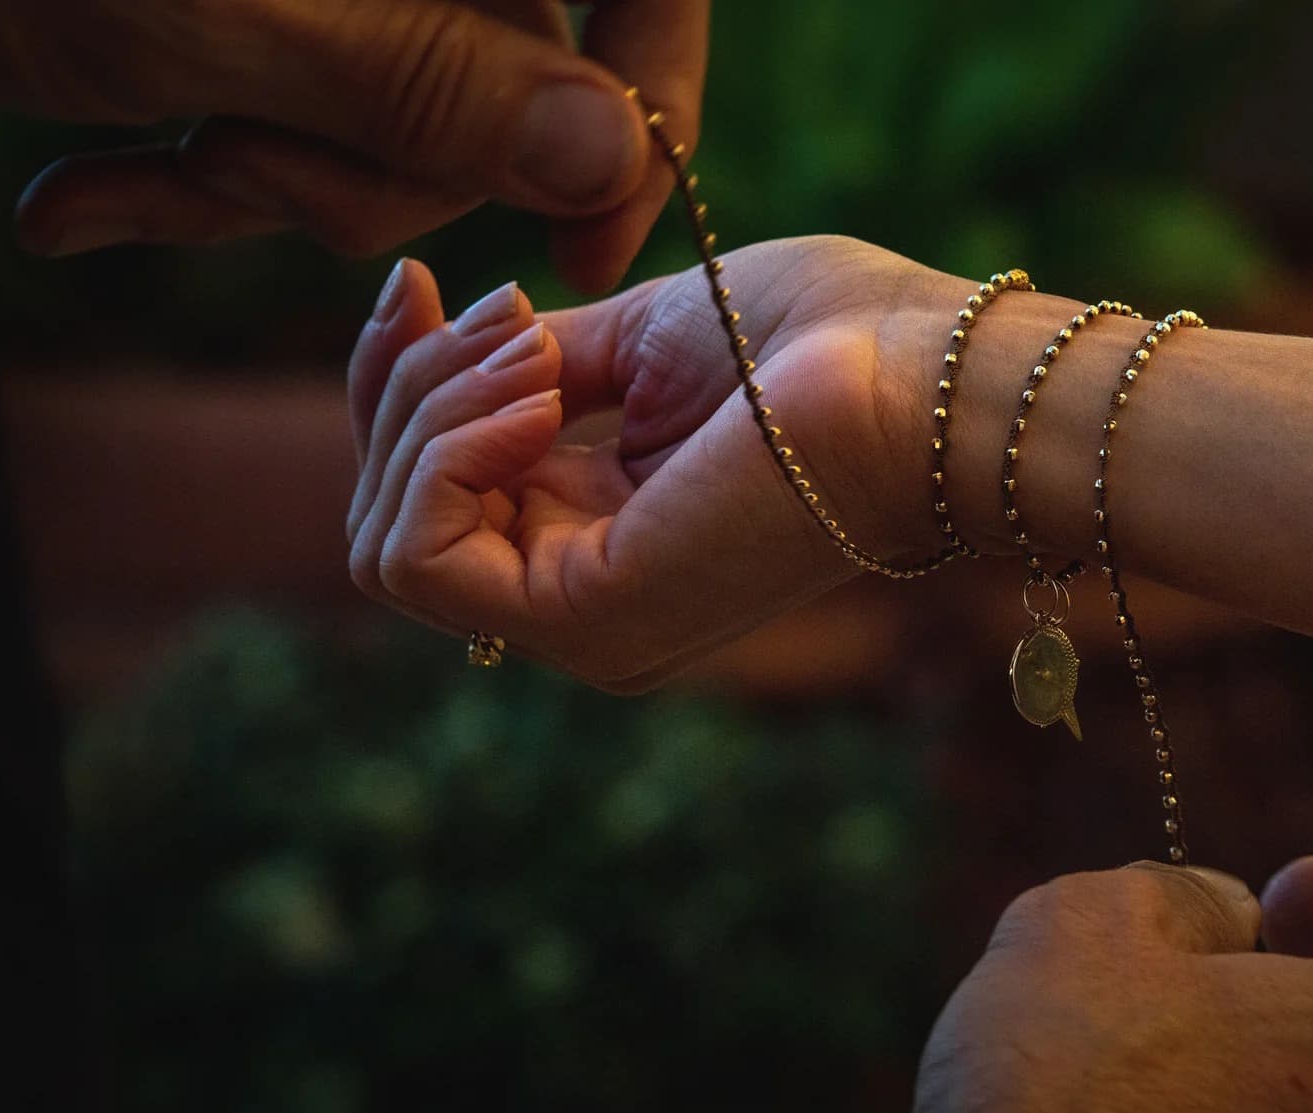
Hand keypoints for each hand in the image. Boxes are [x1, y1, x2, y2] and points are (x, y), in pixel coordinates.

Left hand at [4, 0, 705, 289]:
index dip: (653, 104)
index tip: (592, 252)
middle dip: (375, 174)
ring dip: (266, 190)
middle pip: (512, 90)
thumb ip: (436, 86)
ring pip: (400, 134)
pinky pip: (300, 129)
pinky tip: (79, 202)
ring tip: (123, 181)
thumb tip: (617, 158)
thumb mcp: (235, 17)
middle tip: (235, 170)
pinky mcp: (266, 31)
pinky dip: (194, 181)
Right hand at [344, 236, 972, 688]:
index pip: (423, 491)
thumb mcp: (640, 338)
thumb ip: (534, 365)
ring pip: (391, 535)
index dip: (395, 382)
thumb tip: (436, 343)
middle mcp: (580, 595)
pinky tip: (537, 396)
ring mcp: (583, 625)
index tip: (417, 287)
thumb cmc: (822, 341)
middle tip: (501, 312)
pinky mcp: (586, 621)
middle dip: (408, 386)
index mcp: (597, 534)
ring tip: (538, 352)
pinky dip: (446, 454)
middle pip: (390, 513)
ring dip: (431, 411)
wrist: (921, 379)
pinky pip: (421, 558)